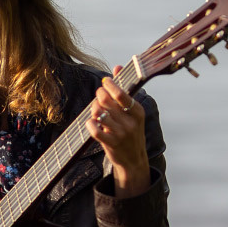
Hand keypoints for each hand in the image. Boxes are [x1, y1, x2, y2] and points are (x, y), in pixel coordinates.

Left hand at [86, 74, 150, 197]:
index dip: (109, 85)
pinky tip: (92, 123)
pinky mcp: (111, 144)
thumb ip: (124, 88)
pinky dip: (90, 124)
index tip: (104, 82)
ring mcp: (121, 133)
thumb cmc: (131, 131)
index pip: (121, 93)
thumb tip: (117, 66)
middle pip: (106, 101)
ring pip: (99, 113)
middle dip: (98, 96)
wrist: (133, 159)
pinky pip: (95, 129)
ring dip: (93, 110)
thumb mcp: (132, 111)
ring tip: (95, 111)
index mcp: (138, 111)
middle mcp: (131, 122)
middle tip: (98, 97)